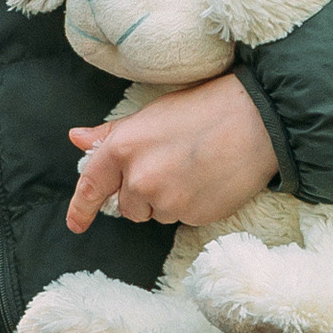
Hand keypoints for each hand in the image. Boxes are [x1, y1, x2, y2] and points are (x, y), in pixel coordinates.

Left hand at [66, 74, 276, 233]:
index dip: (80, 208)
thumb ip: (111, 133)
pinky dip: (191, 205)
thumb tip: (77, 139)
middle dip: (141, 193)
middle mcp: (140, 179)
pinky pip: (182, 218)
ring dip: (167, 200)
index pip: (91, 186)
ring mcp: (167, 201)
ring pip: (155, 214)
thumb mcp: (151, 115)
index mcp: (123, 148)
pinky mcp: (193, 216)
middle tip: (171, 164)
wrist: (257, 120)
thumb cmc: (204, 109)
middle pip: (127, 206)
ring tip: (193, 169)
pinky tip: (208, 180)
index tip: (75, 224)